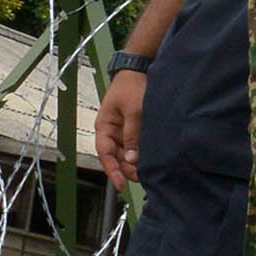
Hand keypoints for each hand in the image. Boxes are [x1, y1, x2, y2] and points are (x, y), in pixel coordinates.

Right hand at [95, 66, 148, 186]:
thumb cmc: (131, 87)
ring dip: (135, 163)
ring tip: (149, 170)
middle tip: (142, 176)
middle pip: (116, 157)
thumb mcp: (133, 110)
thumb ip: (132, 134)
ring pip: (126, 154)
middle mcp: (111, 132)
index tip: (120, 184)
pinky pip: (135, 146)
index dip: (112, 170)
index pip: (105, 154)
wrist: (138, 71)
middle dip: (127, 169)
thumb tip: (132, 158)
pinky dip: (141, 154)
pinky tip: (151, 159)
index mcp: (104, 127)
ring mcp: (122, 131)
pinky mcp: (133, 129)